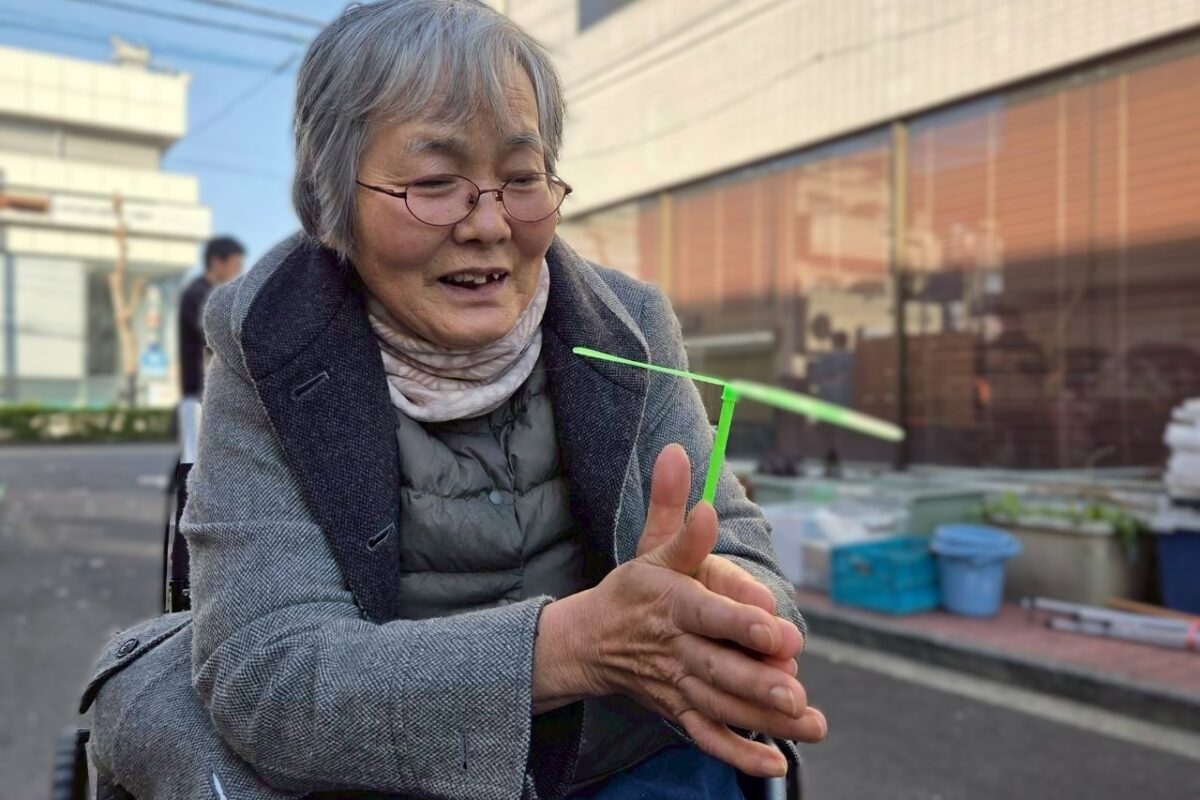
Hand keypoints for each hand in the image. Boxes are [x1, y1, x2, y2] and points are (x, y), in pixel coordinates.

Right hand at [580, 444, 826, 776]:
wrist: (589, 643)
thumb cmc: (633, 590)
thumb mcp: (649, 545)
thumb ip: (671, 507)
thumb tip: (678, 453)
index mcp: (671, 603)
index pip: (707, 613)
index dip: (739, 621)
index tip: (774, 628)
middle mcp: (675, 648)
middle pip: (718, 668)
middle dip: (757, 682)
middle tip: (796, 692)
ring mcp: (677, 685)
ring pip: (721, 706)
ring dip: (763, 721)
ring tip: (808, 725)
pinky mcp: (679, 711)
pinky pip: (708, 736)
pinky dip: (738, 754)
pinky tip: (774, 763)